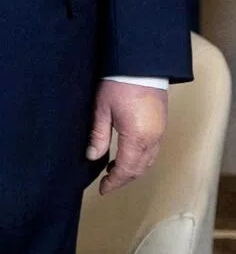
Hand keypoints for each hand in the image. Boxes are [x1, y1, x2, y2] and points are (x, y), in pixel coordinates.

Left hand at [86, 80, 167, 194]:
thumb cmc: (118, 84)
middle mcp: (153, 139)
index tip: (102, 189)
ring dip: (133, 169)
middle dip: (124, 178)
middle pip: (140, 168)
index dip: (114, 182)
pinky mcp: (161, 124)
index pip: (127, 169)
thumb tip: (92, 156)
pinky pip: (153, 150)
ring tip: (114, 170)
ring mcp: (160, 132)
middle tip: (107, 182)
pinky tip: (127, 154)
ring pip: (148, 160)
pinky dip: (140, 158)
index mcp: (137, 137)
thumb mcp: (102, 109)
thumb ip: (98, 135)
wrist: (140, 64)